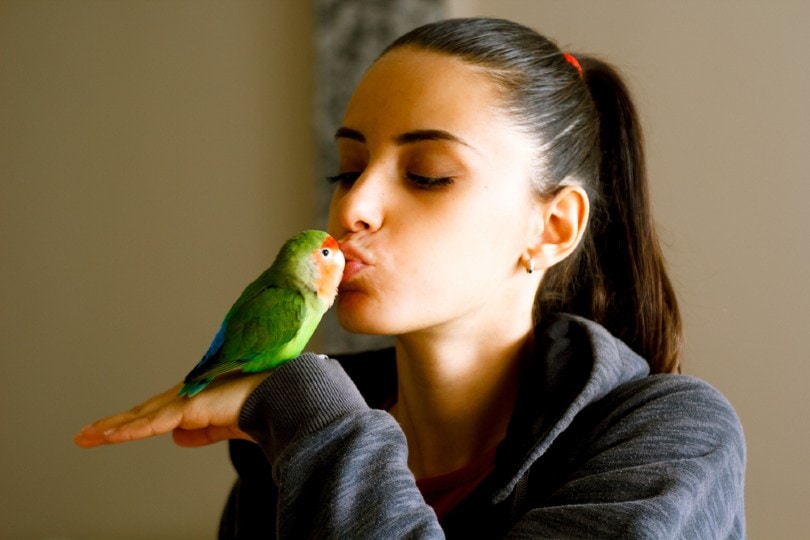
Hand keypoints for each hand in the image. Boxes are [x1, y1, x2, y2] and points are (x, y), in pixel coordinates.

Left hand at [74, 372, 269, 448]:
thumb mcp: (224, 425)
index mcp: (193, 402)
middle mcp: (185, 398)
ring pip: (141, 417)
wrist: (280, 399)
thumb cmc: (260, 405)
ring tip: (87, 437)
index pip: (154, 415)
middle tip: (84, 435)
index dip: (130, 423)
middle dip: (112, 425)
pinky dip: (132, 429)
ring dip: (112, 428)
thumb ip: (203, 432)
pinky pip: (155, 422)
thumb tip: (178, 439)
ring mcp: (185, 401)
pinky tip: (112, 436)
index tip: (106, 433)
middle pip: (141, 414)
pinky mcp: (189, 407)